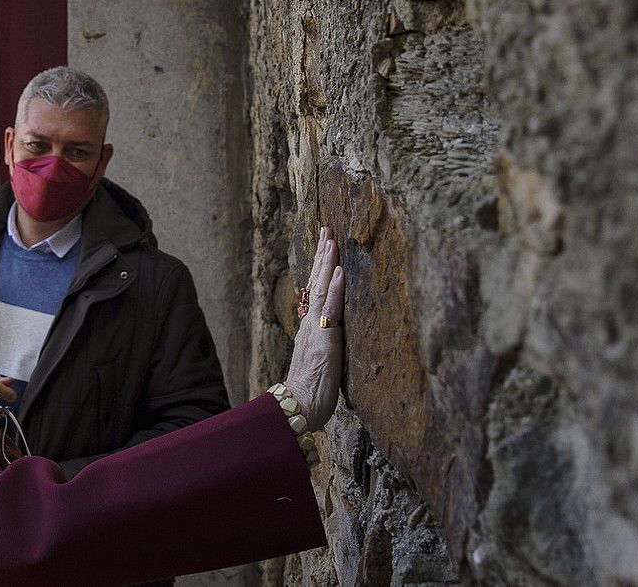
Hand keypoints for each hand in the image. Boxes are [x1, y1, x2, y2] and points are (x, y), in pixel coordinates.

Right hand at [283, 226, 345, 431]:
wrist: (298, 408)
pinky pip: (330, 310)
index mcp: (311, 328)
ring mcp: (316, 330)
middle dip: (322, 255)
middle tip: (327, 229)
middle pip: (316, 283)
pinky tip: (339, 271)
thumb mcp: (319, 363)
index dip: (320, 267)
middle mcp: (310, 324)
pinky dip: (335, 289)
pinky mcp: (325, 340)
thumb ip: (322, 345)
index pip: (316, 291)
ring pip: (321, 290)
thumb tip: (329, 336)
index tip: (325, 244)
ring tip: (332, 240)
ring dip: (327, 263)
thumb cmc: (310, 393)